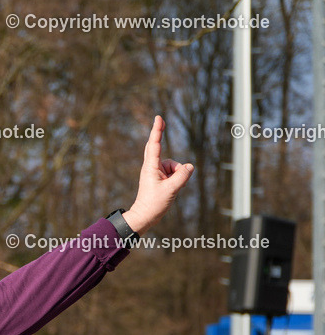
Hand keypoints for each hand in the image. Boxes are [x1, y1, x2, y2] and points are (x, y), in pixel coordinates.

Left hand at [121, 116, 193, 235]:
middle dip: (159, 135)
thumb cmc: (154, 203)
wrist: (145, 216)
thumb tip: (189, 166)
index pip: (154, 145)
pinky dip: (177, 178)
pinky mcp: (159, 178)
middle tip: (160, 118)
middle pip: (158, 148)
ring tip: (169, 188)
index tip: (158, 118)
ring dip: (177, 174)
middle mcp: (151, 167)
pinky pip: (174, 173)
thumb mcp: (171, 190)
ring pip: (173, 165)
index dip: (157, 131)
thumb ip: (182, 176)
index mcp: (151, 167)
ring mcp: (155, 172)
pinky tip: (172, 189)